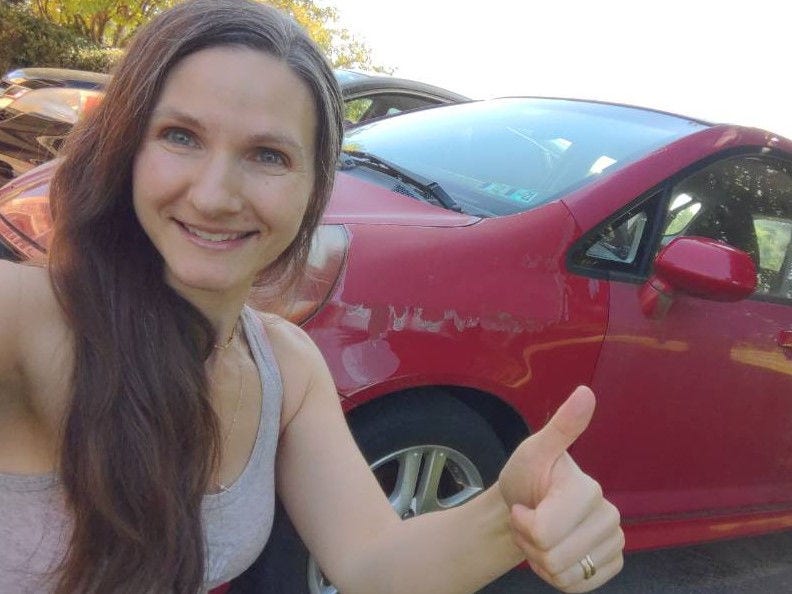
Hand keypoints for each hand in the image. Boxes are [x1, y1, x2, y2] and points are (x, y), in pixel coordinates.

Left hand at [498, 386, 623, 591]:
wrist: (524, 506)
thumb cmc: (526, 478)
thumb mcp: (534, 451)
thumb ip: (561, 426)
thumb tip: (585, 393)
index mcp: (588, 489)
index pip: (543, 531)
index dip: (523, 525)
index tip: (524, 505)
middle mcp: (609, 515)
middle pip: (552, 557)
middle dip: (530, 543)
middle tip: (530, 521)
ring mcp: (613, 542)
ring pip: (563, 575)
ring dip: (540, 559)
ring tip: (539, 535)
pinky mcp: (611, 564)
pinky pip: (577, 587)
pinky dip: (556, 576)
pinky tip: (554, 552)